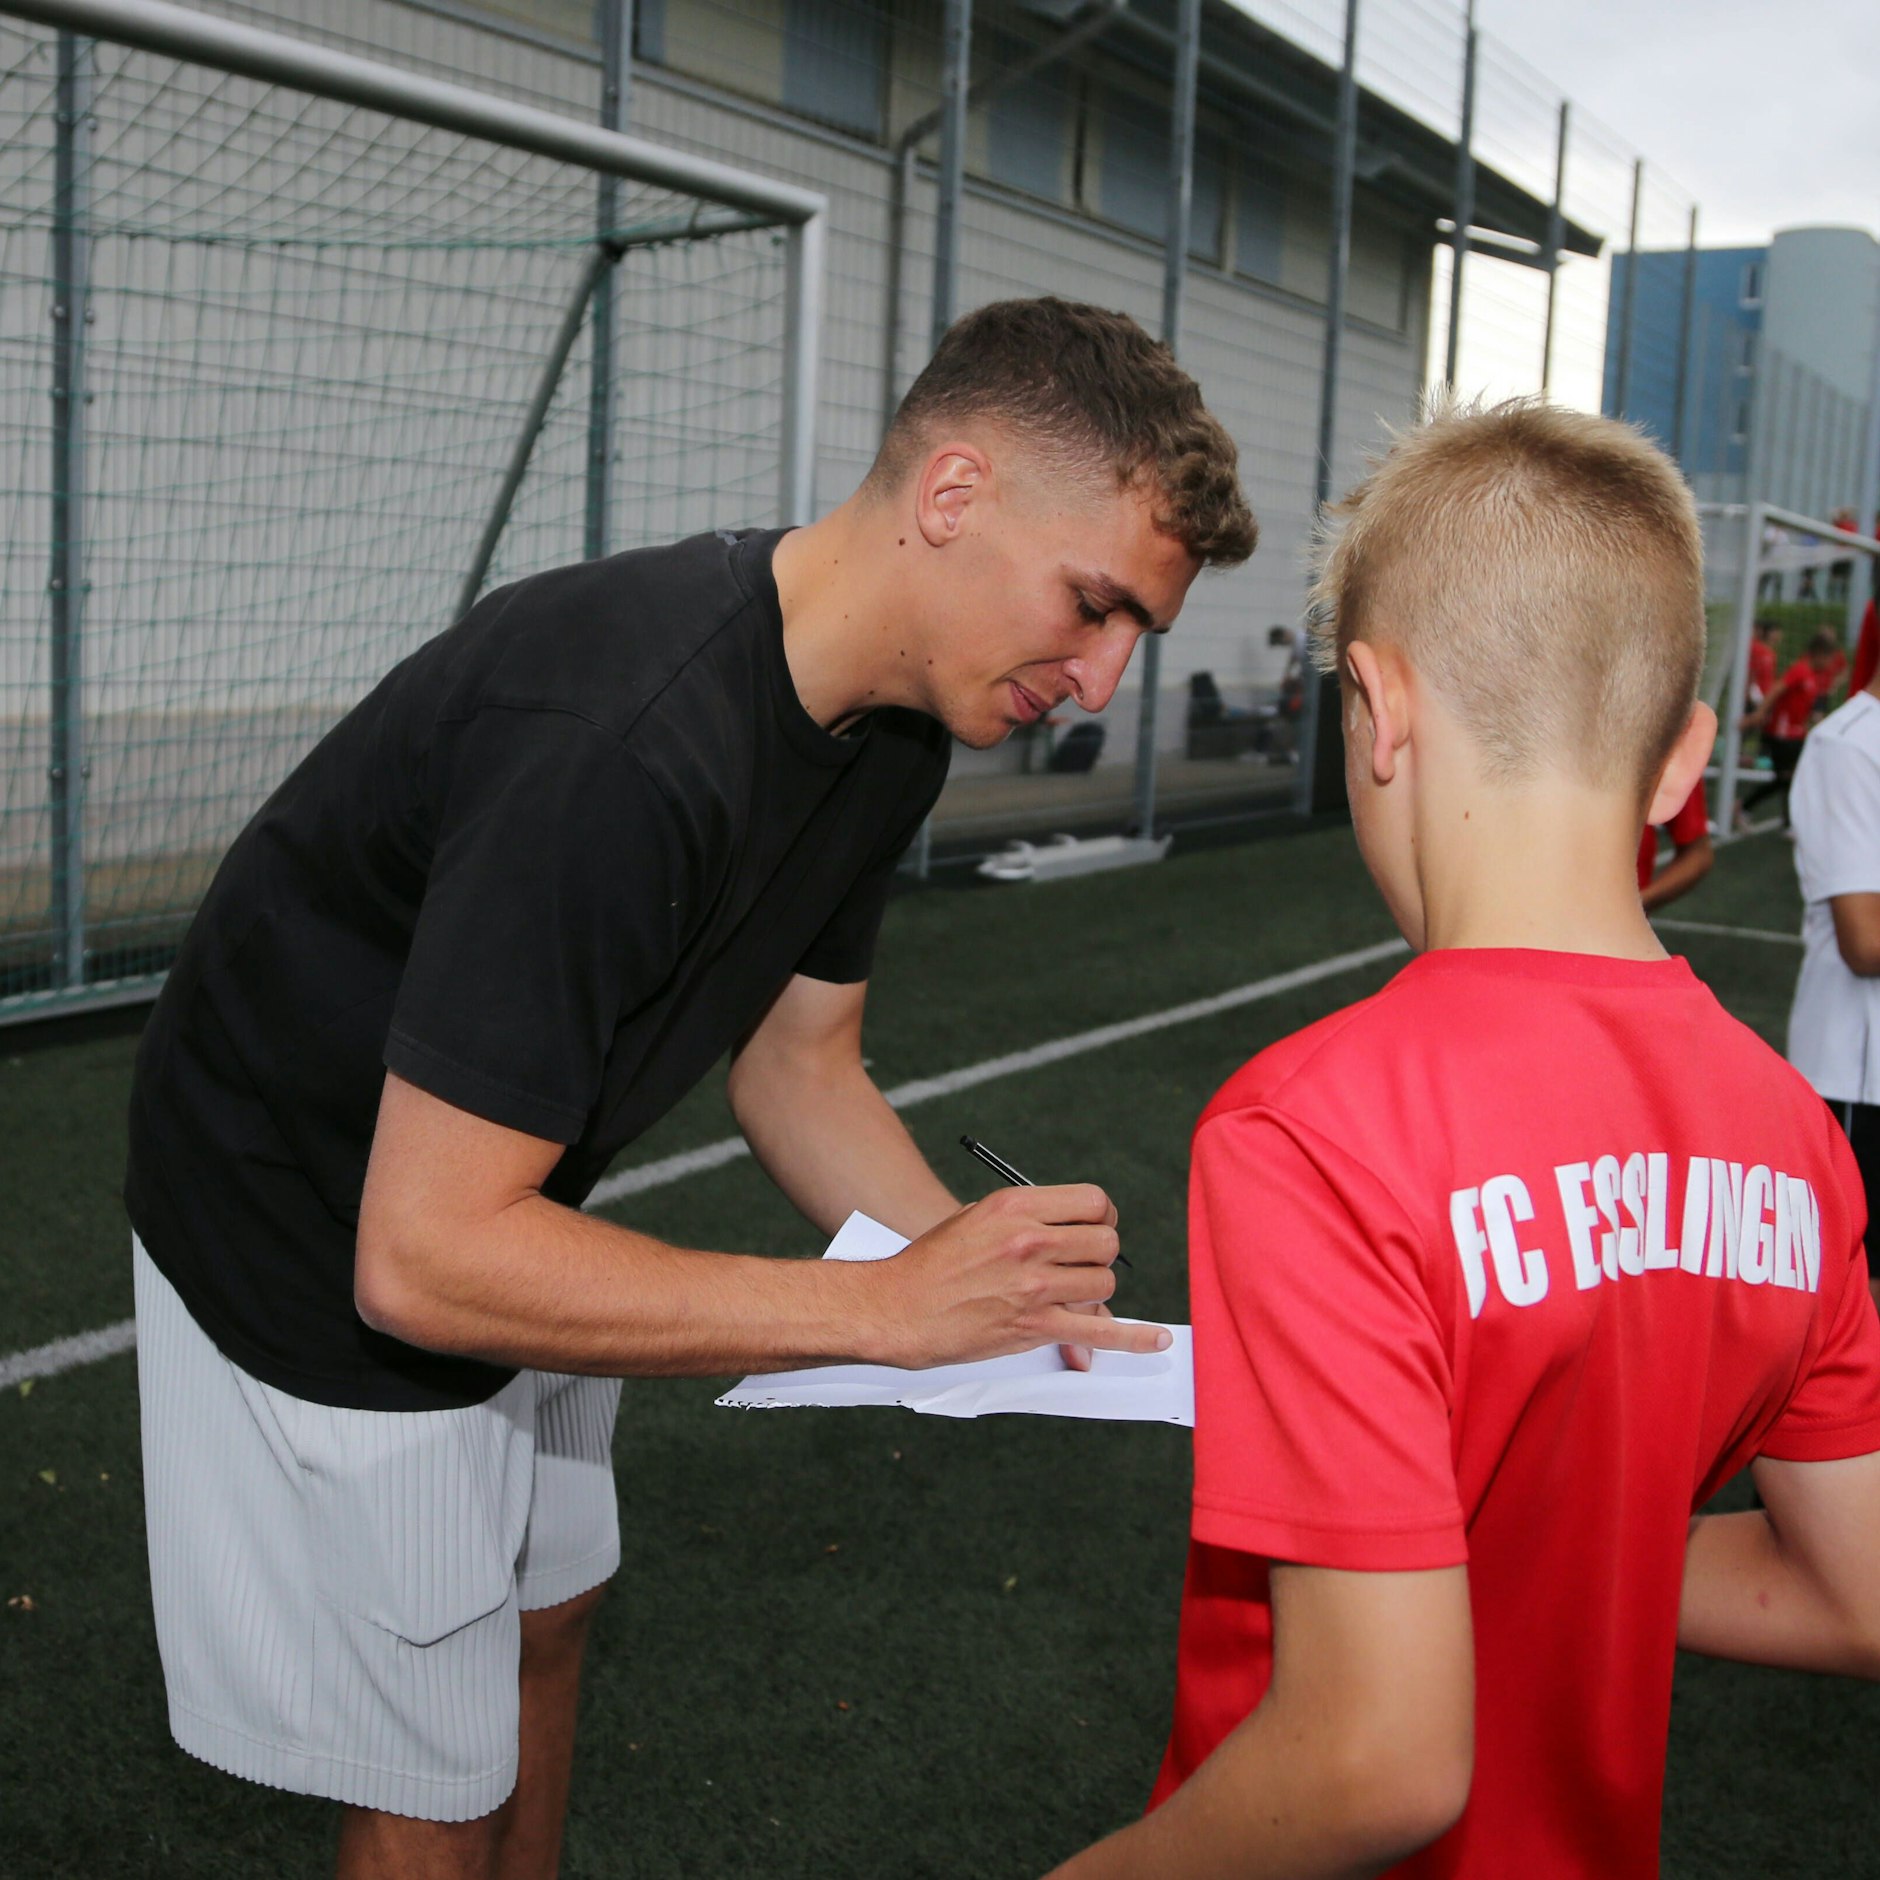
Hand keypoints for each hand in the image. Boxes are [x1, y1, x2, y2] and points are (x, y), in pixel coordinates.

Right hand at [872, 1184, 1169, 1369]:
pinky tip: (1157, 1338)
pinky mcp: (1033, 1325)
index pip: (1093, 1201)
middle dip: (1099, 1255)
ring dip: (1095, 1292)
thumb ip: (1027, 1224)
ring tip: (1070, 1296)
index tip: (1095, 1229)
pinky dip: (1134, 1338)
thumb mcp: (976, 1220)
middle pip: (1106, 1242)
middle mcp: (1029, 1240)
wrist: (895, 1307)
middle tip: (1079, 1266)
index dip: (1103, 1216)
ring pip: (1104, 1283)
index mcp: (1015, 1206)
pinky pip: (1099, 1332)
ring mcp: (1033, 1285)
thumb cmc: (931, 1263)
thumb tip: (1072, 1241)